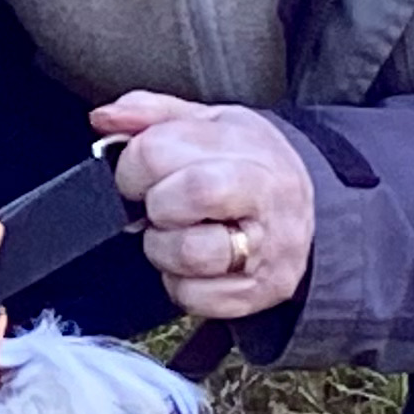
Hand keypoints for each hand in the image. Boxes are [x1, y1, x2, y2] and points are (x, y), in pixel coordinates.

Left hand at [94, 93, 314, 320]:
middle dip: (155, 204)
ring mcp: (267, 249)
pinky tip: (194, 265)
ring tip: (176, 235)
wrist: (309, 211)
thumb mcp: (209, 123)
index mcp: (246, 145)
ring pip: (189, 254)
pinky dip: (181, 285)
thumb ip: (152, 115)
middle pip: (188, 195)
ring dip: (163, 249)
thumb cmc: (247, 164)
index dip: (132, 166)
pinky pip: (195, 298)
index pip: (162, 150)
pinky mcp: (261, 292)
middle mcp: (264, 196)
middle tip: (159, 206)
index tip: (138, 175)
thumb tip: (104, 118)